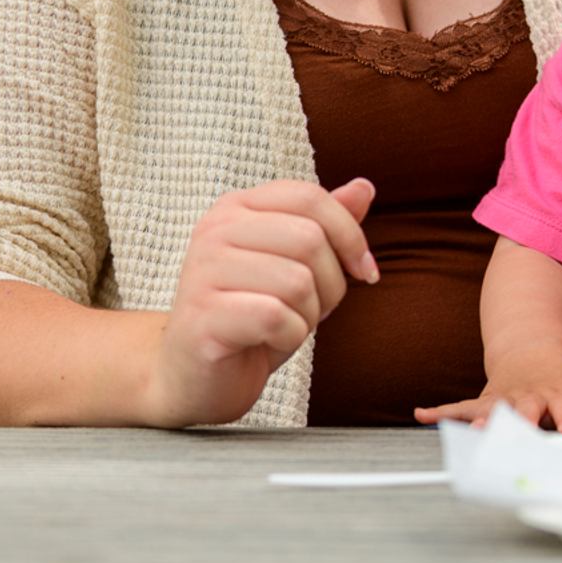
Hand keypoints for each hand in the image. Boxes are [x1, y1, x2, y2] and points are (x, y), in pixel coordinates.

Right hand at [141, 178, 378, 426]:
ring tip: (285, 324)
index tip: (364, 270)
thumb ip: (326, 226)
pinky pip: (276, 317)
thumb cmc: (252, 315)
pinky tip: (269, 341)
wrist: (196, 376)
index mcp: (237, 207)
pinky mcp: (202, 315)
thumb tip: (365, 186)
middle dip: (332, 283)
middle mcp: (214, 230)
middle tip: (313, 308)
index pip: (310, 198)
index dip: (350, 234)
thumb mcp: (298, 266)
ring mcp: (202, 271)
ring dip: (309, 314)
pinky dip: (290, 336)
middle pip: (310, 239)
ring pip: (298, 281)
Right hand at [415, 346, 561, 432]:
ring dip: (479, 422)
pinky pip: (459, 406)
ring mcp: (505, 398)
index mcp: (558, 396)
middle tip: (514, 434)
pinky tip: (420, 414)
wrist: (532, 350)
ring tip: (469, 433)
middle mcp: (530, 397)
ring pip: (491, 411)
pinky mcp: (484, 400)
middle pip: (525, 412)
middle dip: (520, 423)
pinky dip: (439, 411)